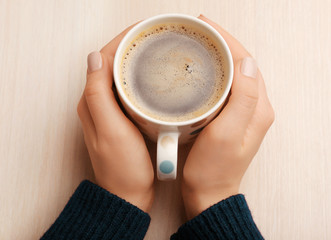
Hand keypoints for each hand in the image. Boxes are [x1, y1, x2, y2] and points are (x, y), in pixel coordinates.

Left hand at [77, 24, 153, 211]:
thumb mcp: (110, 129)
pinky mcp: (122, 118)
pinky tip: (152, 78)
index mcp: (91, 101)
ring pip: (120, 76)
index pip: (102, 60)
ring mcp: (110, 111)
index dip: (121, 41)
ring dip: (134, 60)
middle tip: (154, 38)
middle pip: (111, 64)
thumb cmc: (122, 166)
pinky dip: (138, 78)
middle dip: (130, 47)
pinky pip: (127, 90)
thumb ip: (98, 93)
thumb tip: (95, 57)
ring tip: (155, 51)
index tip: (142, 32)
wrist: (128, 193)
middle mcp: (97, 103)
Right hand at [181, 15, 274, 218]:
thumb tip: (248, 62)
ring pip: (234, 73)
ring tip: (199, 42)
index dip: (227, 40)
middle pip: (242, 64)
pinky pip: (226, 86)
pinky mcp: (230, 117)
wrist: (208, 193)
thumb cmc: (213, 169)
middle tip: (199, 30)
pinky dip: (214, 72)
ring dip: (218, 55)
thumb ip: (244, 98)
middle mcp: (255, 107)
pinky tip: (201, 69)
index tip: (206, 26)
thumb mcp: (227, 134)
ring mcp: (243, 112)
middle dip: (222, 43)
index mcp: (258, 108)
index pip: (247, 62)